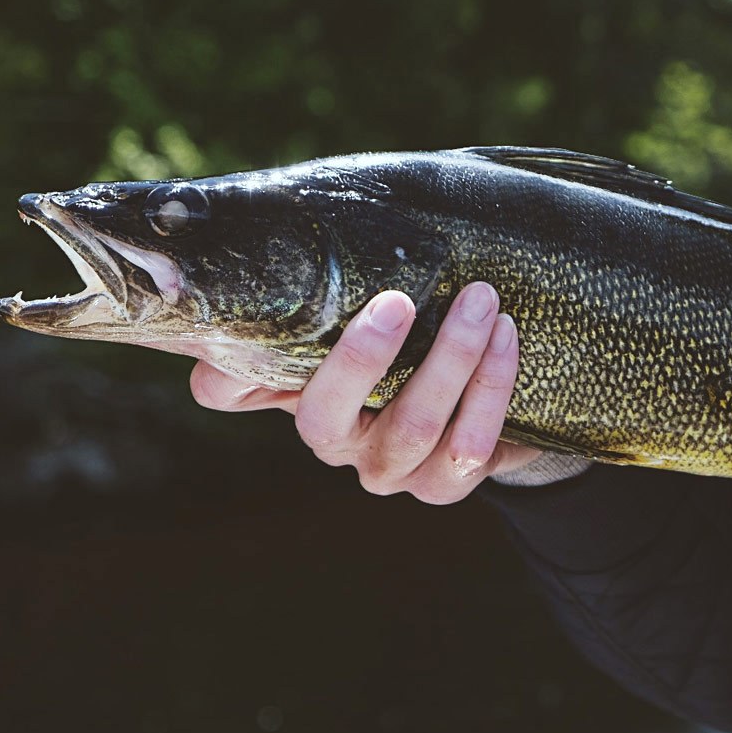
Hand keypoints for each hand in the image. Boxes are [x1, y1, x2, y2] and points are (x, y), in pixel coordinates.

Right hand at [190, 283, 541, 503]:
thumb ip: (318, 292)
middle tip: (398, 301)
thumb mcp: (358, 317)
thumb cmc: (409, 344)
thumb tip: (251, 248)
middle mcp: (335, 443)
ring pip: (413, 425)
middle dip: (361, 358)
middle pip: (325, 415)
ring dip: (451, 359)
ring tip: (481, 301)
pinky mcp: (447, 484)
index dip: (225, 367)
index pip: (230, 391)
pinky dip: (491, 385)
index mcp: (294, 395)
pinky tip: (506, 337)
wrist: (484, 402)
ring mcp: (391, 471)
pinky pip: (469, 444)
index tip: (235, 328)